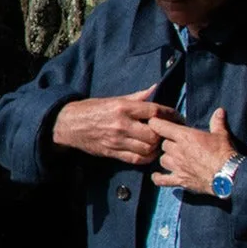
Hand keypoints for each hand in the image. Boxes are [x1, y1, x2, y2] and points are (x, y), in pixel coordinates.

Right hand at [52, 87, 179, 165]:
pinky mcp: (112, 152)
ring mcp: (117, 140)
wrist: (69, 124)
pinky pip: (136, 159)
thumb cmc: (92, 109)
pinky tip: (148, 152)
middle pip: (153, 133)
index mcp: (123, 107)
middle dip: (163, 133)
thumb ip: (136, 97)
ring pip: (147, 148)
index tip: (178, 117)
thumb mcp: (114, 99)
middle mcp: (121, 124)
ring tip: (157, 142)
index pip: (155, 111)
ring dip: (156, 147)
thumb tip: (154, 88)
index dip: (170, 115)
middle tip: (166, 132)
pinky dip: (146, 158)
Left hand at [150, 107, 236, 193]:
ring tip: (174, 158)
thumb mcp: (222, 135)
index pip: (160, 126)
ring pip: (162, 160)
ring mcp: (177, 166)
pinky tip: (157, 176)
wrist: (228, 175)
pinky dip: (158, 178)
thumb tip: (220, 110)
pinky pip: (161, 180)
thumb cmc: (224, 153)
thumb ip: (217, 122)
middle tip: (177, 144)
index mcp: (184, 136)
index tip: (155, 123)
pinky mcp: (179, 180)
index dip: (156, 123)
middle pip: (163, 144)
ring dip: (166, 158)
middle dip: (168, 143)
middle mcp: (177, 150)